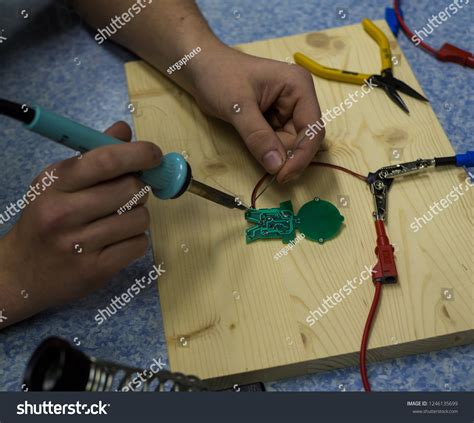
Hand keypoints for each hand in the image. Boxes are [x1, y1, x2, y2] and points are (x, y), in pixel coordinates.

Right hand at [0, 122, 160, 326]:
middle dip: (138, 189)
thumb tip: (124, 130)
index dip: (138, 154)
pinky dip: (136, 240)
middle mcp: (64, 213)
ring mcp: (78, 245)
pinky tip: (118, 241)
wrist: (21, 272)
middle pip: (131, 189)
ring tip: (119, 220)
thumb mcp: (57, 183)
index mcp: (55, 184)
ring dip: (138, 216)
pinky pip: (139, 244)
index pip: (106, 161)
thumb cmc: (45, 219)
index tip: (154, 154)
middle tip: (128, 194)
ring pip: (139, 218)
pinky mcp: (95, 270)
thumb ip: (92, 156)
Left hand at [189, 45, 323, 182]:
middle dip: (288, 157)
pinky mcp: (274, 120)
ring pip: (290, 144)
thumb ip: (258, 136)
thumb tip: (277, 166)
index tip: (284, 175)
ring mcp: (286, 110)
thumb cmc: (219, 76)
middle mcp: (298, 99)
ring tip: (253, 146)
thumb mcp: (238, 106)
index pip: (312, 128)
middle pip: (303, 139)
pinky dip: (268, 151)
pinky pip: (277, 143)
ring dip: (276, 155)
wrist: (200, 68)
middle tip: (270, 173)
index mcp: (298, 87)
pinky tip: (254, 146)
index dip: (302, 155)